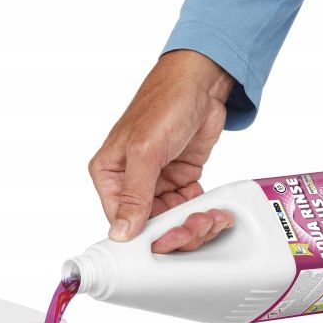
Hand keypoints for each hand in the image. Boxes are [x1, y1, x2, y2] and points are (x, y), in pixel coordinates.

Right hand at [89, 50, 235, 252]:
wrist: (201, 83)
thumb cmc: (165, 102)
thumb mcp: (146, 150)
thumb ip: (134, 194)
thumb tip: (120, 230)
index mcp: (110, 173)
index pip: (121, 221)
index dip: (146, 236)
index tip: (169, 239)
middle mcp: (130, 181)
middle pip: (148, 226)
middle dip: (175, 230)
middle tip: (195, 226)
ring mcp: (156, 182)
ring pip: (170, 221)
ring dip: (191, 223)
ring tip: (208, 216)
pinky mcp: (179, 180)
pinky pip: (187, 208)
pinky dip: (201, 212)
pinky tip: (212, 209)